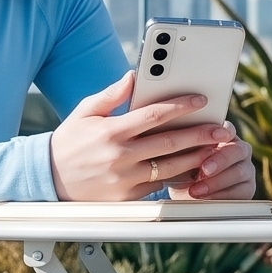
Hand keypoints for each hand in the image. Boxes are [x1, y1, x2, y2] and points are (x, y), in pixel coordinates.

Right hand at [50, 73, 241, 201]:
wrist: (48, 180)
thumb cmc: (69, 142)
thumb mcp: (85, 112)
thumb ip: (112, 94)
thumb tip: (134, 75)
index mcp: (111, 131)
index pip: (154, 115)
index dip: (181, 106)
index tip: (201, 99)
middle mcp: (120, 156)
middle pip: (170, 143)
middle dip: (200, 135)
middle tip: (222, 128)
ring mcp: (125, 179)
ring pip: (171, 168)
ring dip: (197, 158)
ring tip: (216, 149)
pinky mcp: (128, 197)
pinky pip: (160, 186)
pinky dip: (180, 176)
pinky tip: (196, 168)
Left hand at [177, 134, 257, 200]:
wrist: (182, 192)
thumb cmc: (181, 168)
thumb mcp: (180, 156)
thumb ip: (186, 148)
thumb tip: (179, 140)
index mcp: (223, 135)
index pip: (228, 129)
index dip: (221, 134)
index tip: (210, 140)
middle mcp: (238, 150)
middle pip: (238, 150)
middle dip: (220, 161)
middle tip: (204, 170)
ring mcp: (245, 169)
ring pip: (239, 172)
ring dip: (216, 182)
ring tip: (196, 190)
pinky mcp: (247, 189)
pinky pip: (239, 192)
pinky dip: (220, 196)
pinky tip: (206, 199)